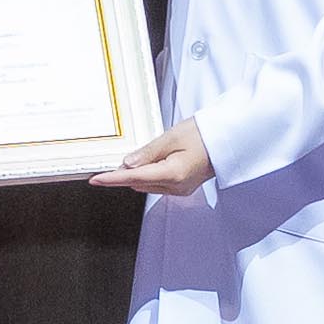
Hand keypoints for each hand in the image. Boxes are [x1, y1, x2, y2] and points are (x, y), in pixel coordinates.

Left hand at [88, 118, 210, 197]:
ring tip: (138, 156)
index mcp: (173, 174)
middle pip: (139, 183)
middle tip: (113, 159)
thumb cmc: (204, 134)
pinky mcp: (182, 187)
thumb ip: (148, 153)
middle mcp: (176, 187)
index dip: (112, 179)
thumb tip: (127, 165)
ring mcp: (180, 190)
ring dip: (138, 174)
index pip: (134, 178)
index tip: (96, 180)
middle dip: (125, 173)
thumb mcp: (172, 137)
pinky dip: (149, 175)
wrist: (227, 139)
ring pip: (147, 185)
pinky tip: (151, 162)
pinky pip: (158, 184)